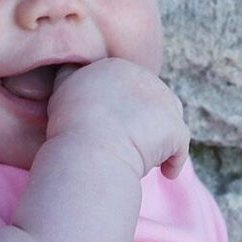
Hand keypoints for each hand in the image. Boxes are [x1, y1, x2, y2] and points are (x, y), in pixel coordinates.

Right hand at [47, 59, 189, 177]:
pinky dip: (174, 161)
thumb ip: (72, 78)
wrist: (91, 148)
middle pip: (151, 100)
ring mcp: (163, 102)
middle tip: (131, 146)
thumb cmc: (70, 127)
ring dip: (160, 138)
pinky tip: (167, 174)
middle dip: (145, 122)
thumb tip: (73, 72)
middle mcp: (143, 77)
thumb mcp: (62, 91)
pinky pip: (180, 147)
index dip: (123, 108)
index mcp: (115, 68)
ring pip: (168, 121)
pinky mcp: (175, 127)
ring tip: (148, 159)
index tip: (114, 129)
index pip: (127, 86)